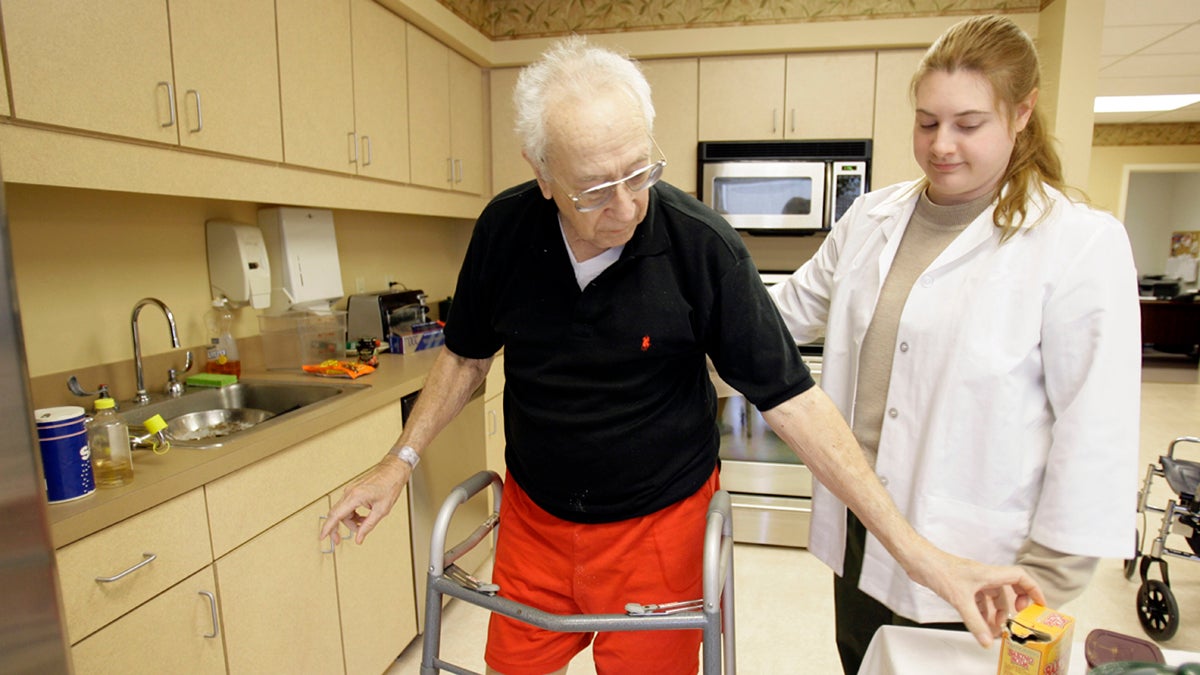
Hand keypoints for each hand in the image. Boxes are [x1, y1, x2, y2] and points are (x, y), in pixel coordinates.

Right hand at [319, 456, 411, 545]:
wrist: (394, 470)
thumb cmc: (390, 485)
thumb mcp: (382, 510)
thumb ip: (368, 526)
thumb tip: (359, 538)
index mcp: (355, 496)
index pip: (336, 515)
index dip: (327, 528)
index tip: (322, 537)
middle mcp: (350, 492)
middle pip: (336, 514)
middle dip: (337, 528)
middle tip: (339, 540)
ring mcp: (350, 490)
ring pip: (342, 511)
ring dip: (349, 521)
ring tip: (362, 525)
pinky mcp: (354, 490)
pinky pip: (347, 506)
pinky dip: (352, 514)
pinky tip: (362, 517)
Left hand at [908, 547, 1044, 646]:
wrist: (919, 561)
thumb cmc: (939, 570)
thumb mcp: (960, 600)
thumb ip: (975, 622)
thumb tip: (987, 641)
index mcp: (990, 573)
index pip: (1020, 577)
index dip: (1033, 590)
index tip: (1040, 605)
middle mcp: (984, 576)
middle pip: (1008, 591)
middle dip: (1011, 609)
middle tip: (1010, 624)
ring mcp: (973, 581)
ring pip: (992, 598)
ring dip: (994, 614)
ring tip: (992, 631)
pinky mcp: (962, 586)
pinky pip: (978, 601)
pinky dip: (981, 612)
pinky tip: (979, 625)